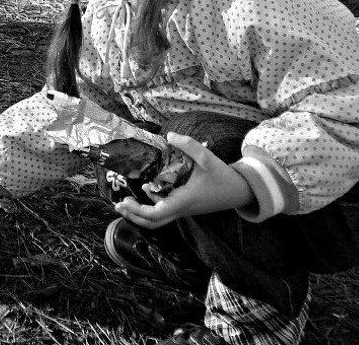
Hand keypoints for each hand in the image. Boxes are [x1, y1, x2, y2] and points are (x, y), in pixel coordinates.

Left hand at [114, 133, 254, 229]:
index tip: (125, 200)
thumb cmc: (223, 176)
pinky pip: (165, 209)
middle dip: (133, 216)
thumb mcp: (208, 158)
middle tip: (119, 204)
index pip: (156, 214)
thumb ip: (189, 145)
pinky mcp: (184, 205)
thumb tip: (169, 136)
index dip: (138, 210)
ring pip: (158, 219)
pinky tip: (147, 188)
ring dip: (140, 211)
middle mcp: (181, 208)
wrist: (239, 191)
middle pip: (153, 223)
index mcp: (183, 200)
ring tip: (125, 200)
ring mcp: (183, 209)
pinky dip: (152, 203)